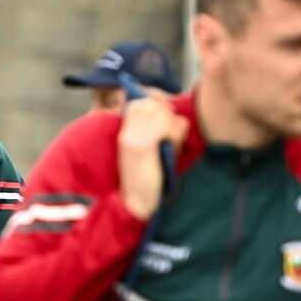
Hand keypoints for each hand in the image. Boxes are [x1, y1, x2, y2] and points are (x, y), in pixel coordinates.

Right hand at [117, 97, 187, 219]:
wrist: (135, 203)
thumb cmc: (146, 178)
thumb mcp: (147, 147)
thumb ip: (152, 125)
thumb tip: (158, 97)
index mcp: (124, 131)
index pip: (141, 102)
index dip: (158, 108)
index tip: (165, 125)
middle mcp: (126, 131)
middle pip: (154, 104)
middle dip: (168, 118)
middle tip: (169, 138)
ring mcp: (132, 137)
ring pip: (164, 114)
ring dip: (174, 130)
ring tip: (170, 146)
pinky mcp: (142, 146)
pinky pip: (168, 126)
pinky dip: (176, 136)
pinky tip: (172, 150)